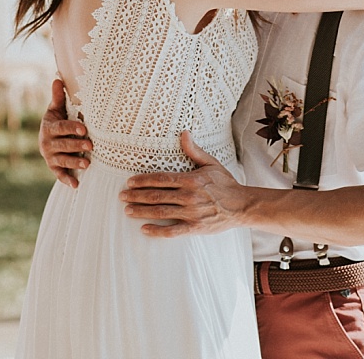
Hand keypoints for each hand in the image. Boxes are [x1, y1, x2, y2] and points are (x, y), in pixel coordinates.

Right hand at [39, 77, 91, 188]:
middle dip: (77, 145)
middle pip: (63, 145)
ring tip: (87, 164)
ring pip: (62, 160)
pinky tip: (76, 184)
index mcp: (50, 128)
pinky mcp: (54, 167)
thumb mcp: (56, 108)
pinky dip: (66, 179)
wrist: (48, 137)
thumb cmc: (58, 119)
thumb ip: (58, 96)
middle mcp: (48, 144)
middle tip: (91, 145)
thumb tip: (58, 77)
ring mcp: (50, 156)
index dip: (72, 128)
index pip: (61, 128)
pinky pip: (59, 174)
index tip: (84, 128)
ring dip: (74, 163)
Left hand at [121, 132, 250, 235]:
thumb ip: (194, 151)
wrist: (241, 204)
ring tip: (127, 210)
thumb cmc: (225, 183)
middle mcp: (189, 196)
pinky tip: (144, 229)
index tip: (130, 181)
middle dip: (136, 196)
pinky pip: (171, 231)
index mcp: (192, 180)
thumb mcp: (211, 163)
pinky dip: (156, 230)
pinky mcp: (193, 227)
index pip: (162, 179)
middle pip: (156, 196)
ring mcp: (191, 212)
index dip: (144, 180)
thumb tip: (183, 133)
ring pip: (160, 212)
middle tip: (121, 196)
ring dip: (141, 212)